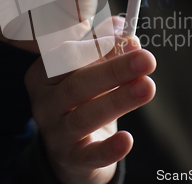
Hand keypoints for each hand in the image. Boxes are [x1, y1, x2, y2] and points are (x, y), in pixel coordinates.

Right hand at [25, 20, 156, 183]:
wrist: (73, 150)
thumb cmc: (84, 99)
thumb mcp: (90, 70)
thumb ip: (105, 47)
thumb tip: (125, 32)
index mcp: (43, 73)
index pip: (67, 55)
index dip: (98, 46)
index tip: (129, 40)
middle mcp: (44, 102)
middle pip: (77, 84)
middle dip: (115, 70)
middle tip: (147, 59)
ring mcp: (55, 132)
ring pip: (85, 116)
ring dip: (119, 100)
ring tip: (147, 87)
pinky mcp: (71, 158)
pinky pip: (90, 154)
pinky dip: (109, 148)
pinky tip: (127, 139)